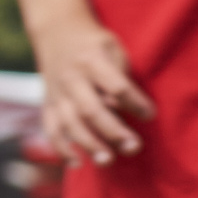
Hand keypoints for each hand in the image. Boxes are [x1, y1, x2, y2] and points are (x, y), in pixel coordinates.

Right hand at [28, 24, 152, 165]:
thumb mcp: (113, 48)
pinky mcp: (47, 105)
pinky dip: (61, 149)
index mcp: (91, 61)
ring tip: (108, 161)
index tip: (150, 115)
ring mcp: (56, 93)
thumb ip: (119, 75)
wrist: (57, 33)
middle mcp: (70, 79)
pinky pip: (51, 130)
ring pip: (69, 124)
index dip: (134, 102)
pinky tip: (77, 164)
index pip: (115, 85)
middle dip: (112, 131)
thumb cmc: (95, 44)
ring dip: (88, 144)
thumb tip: (125, 109)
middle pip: (90, 109)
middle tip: (133, 147)